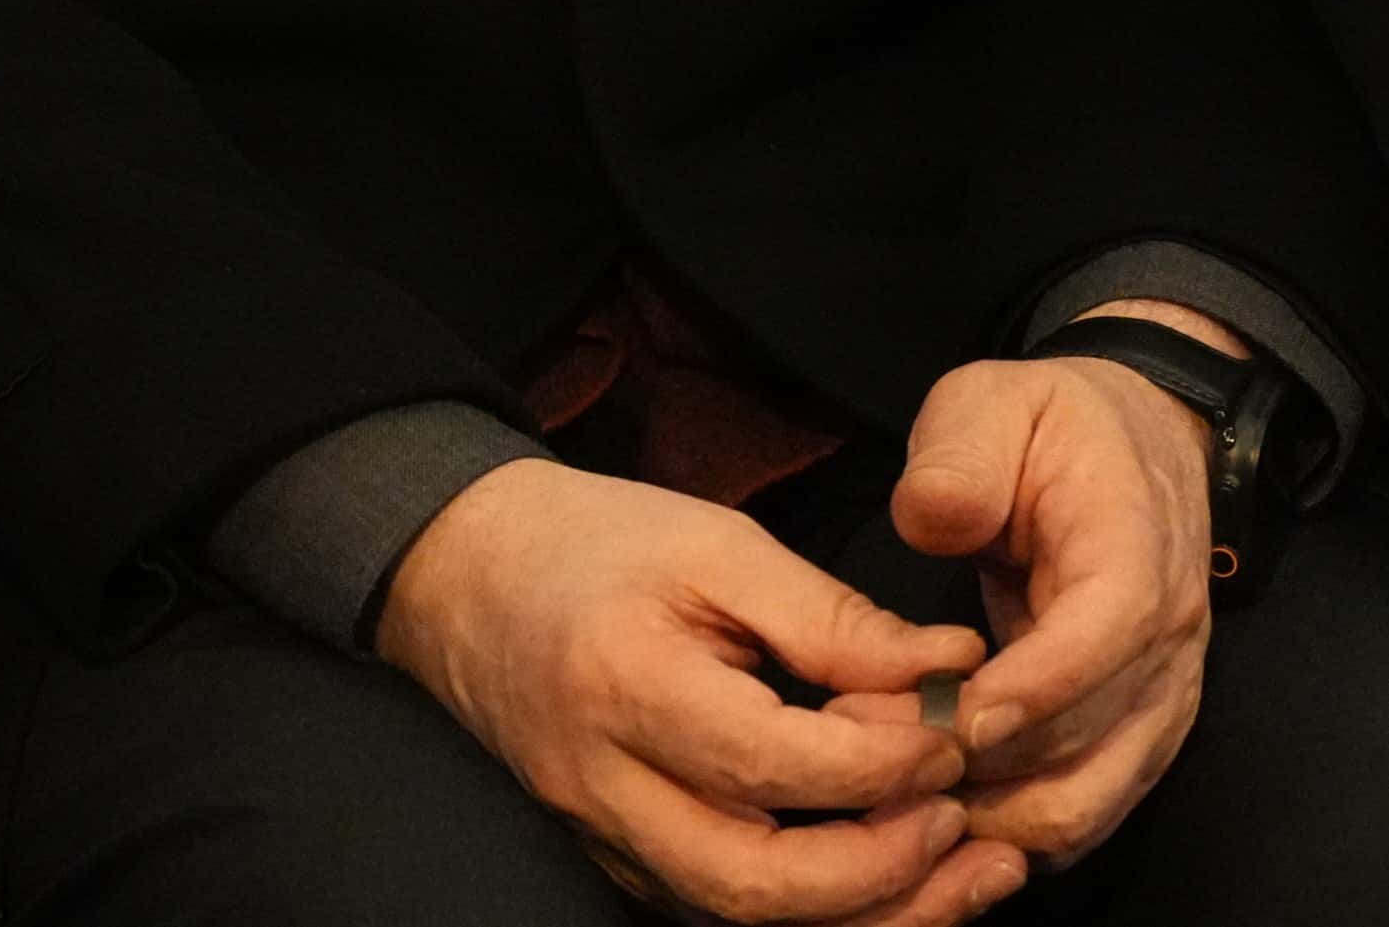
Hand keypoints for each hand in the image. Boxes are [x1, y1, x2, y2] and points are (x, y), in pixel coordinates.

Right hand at [378, 457, 1008, 920]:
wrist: (462, 571)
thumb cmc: (591, 542)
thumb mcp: (712, 543)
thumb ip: (829, 617)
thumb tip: (949, 673)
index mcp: (623, 682)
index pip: (775, 762)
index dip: (884, 761)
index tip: (952, 726)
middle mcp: (605, 783)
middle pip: (760, 886)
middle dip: (887, 872)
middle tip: (963, 818)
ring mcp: (607, 837)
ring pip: (751, 922)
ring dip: (876, 914)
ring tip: (966, 867)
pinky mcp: (619, 862)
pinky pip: (730, 915)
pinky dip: (823, 909)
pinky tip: (893, 874)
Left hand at [895, 308, 1230, 871]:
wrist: (1134, 447)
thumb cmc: (1048, 424)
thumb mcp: (991, 401)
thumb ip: (959, 456)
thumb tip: (929, 523)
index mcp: (1134, 552)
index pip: (1104, 636)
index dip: (1036, 687)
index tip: (957, 719)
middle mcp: (1167, 645)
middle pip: (1092, 738)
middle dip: (983, 757)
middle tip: (872, 748)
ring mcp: (1160, 701)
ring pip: (1092, 795)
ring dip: (998, 806)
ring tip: (895, 787)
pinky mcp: (1136, 733)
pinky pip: (1088, 804)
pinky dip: (1022, 822)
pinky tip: (943, 811)